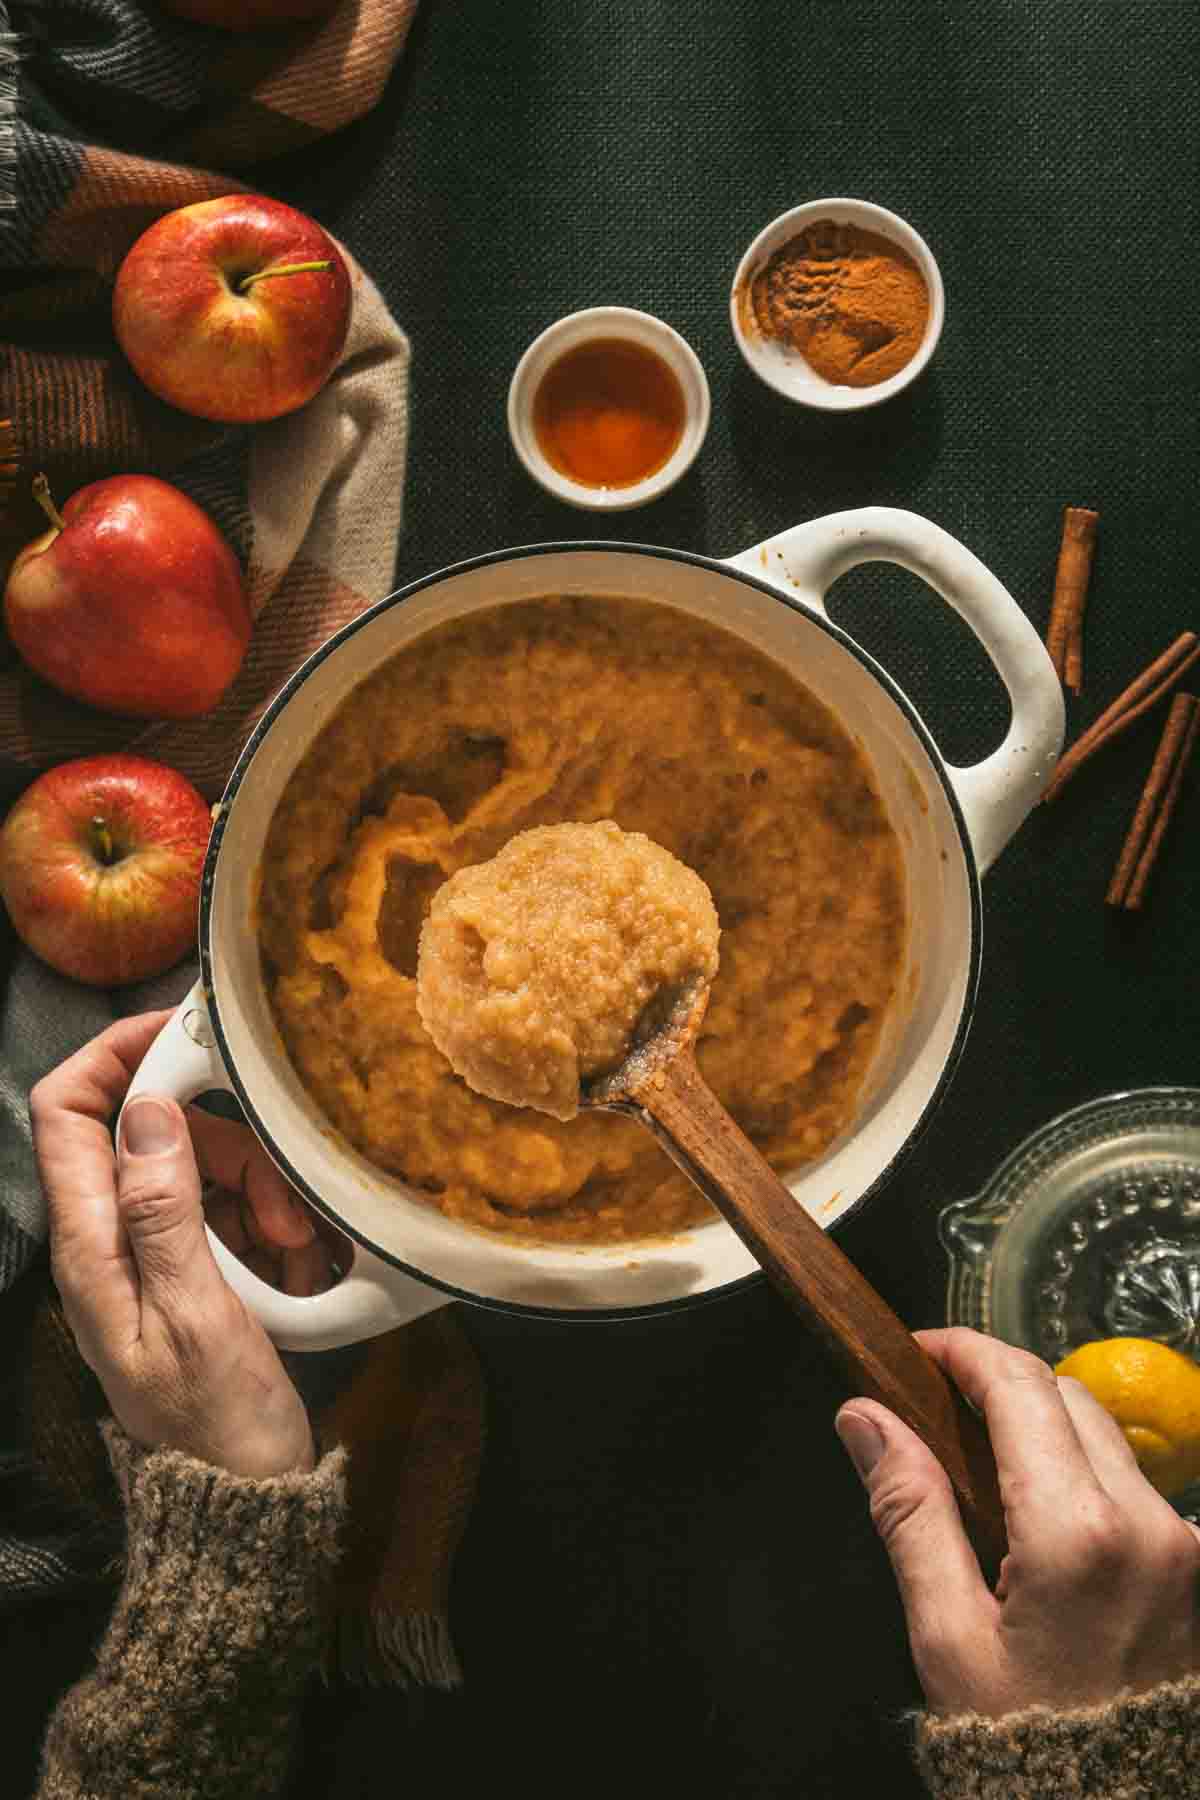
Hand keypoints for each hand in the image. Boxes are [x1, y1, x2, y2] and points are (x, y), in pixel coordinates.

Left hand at [33, 1012, 315, 1479]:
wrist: (244, 1500)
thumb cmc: (218, 1425)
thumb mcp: (197, 1315)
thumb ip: (163, 1212)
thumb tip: (146, 1113)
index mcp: (89, 1246)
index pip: (65, 1110)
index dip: (115, 1055)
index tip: (186, 1031)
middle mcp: (108, 1242)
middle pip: (153, 1134)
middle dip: (227, 1143)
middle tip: (280, 1198)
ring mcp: (151, 1257)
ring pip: (202, 1168)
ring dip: (260, 1191)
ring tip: (296, 1250)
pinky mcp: (192, 1273)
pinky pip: (230, 1212)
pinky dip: (269, 1224)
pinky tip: (297, 1267)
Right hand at [835, 1326, 1199, 1716]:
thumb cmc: (1025, 1749)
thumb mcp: (947, 1637)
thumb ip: (909, 1511)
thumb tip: (865, 1417)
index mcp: (1076, 1532)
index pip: (1018, 1385)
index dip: (962, 1351)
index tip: (916, 1350)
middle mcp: (1146, 1524)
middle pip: (1065, 1393)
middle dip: (998, 1379)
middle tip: (934, 1398)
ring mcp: (1182, 1547)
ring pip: (1104, 1433)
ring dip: (1040, 1421)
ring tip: (976, 1456)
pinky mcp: (1194, 1571)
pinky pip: (1133, 1484)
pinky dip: (1079, 1468)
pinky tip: (1032, 1507)